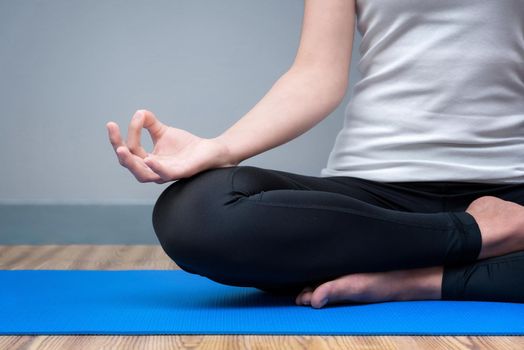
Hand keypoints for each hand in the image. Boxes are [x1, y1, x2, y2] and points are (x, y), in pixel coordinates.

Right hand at [107, 109, 236, 182]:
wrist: (210, 151)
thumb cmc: (186, 146)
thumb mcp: (163, 131)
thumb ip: (148, 122)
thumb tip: (138, 113)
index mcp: (147, 161)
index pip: (128, 151)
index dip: (119, 137)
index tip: (112, 123)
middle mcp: (154, 170)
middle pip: (130, 165)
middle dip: (119, 151)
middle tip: (114, 138)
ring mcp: (166, 173)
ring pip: (143, 174)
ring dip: (131, 162)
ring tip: (122, 149)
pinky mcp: (180, 173)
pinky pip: (165, 174)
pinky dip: (156, 167)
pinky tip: (148, 159)